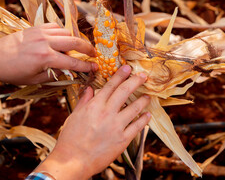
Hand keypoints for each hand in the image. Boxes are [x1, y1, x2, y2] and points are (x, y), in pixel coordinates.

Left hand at [0, 23, 96, 84]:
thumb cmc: (12, 72)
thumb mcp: (34, 79)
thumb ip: (54, 74)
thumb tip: (68, 70)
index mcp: (45, 58)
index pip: (72, 63)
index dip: (86, 66)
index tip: (95, 68)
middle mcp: (45, 43)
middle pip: (74, 42)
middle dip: (88, 48)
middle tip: (94, 53)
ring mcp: (40, 33)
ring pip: (66, 32)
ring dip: (74, 40)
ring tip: (76, 48)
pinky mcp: (36, 28)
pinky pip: (56, 27)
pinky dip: (62, 32)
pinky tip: (61, 39)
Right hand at [34, 65, 150, 179]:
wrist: (72, 162)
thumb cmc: (70, 140)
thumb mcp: (74, 116)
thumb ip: (84, 101)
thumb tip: (89, 88)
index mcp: (94, 106)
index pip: (110, 85)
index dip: (120, 75)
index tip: (128, 68)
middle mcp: (107, 113)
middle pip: (125, 92)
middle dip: (136, 81)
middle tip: (143, 76)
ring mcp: (116, 126)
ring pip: (135, 108)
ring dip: (143, 100)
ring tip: (148, 96)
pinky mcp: (123, 140)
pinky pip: (137, 126)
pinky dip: (144, 119)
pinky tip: (147, 114)